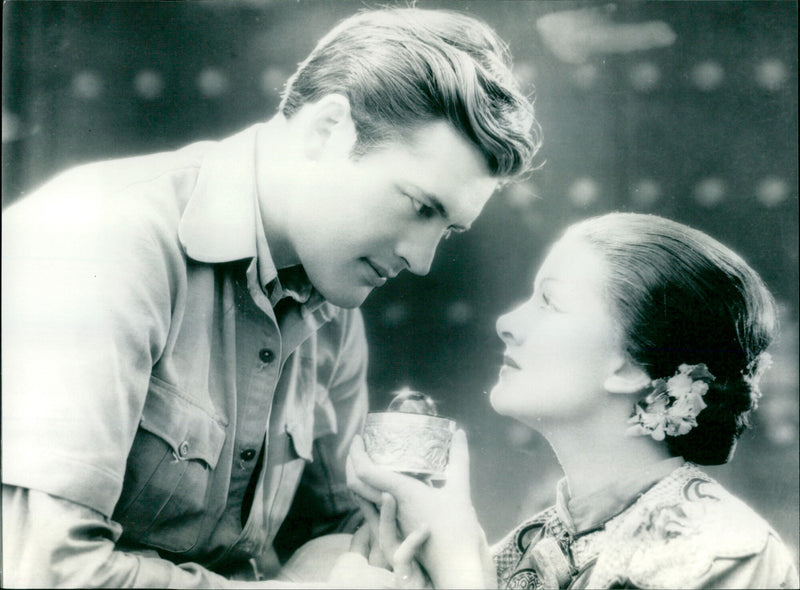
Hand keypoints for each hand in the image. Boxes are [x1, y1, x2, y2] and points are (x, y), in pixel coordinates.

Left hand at [347, 430, 495, 588]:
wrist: (455, 566)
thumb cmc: (457, 529)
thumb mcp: (460, 490)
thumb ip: (459, 459)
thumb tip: (460, 432)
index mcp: (401, 493)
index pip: (365, 472)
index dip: (357, 453)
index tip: (358, 438)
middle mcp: (390, 508)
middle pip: (357, 484)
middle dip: (353, 463)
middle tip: (360, 446)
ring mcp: (390, 521)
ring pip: (363, 498)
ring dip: (360, 478)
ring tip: (369, 461)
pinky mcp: (395, 531)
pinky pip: (372, 509)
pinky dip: (371, 492)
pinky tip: (385, 487)